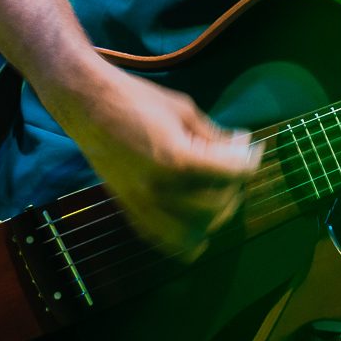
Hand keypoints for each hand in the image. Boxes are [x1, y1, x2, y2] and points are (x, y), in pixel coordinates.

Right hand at [46, 65, 261, 258]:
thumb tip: (242, 147)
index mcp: (176, 158)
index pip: (232, 172)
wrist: (88, 105)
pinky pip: (164, 241)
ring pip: (193, 233)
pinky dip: (186, 239)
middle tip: (234, 163)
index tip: (252, 147)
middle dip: (234, 185)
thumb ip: (215, 136)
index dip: (251, 158)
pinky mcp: (129, 210)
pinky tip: (197, 223)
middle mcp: (160, 189)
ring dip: (214, 216)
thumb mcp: (185, 110)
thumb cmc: (137, 99)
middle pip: (217, 205)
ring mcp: (142, 204)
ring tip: (218, 192)